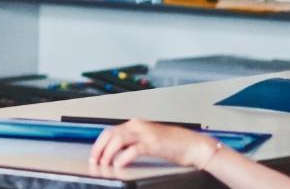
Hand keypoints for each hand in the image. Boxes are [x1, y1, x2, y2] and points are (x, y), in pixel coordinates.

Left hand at [90, 120, 219, 170]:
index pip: (110, 131)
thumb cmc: (174, 144)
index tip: (94, 154)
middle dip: (99, 148)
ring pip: (118, 140)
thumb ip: (134, 141)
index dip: (99, 143)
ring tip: (105, 164)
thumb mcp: (149, 139)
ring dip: (108, 153)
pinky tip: (119, 165)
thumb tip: (117, 151)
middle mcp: (138, 126)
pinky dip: (123, 157)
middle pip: (110, 134)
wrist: (195, 145)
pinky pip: (133, 149)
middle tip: (95, 160)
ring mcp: (146, 134)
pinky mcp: (154, 144)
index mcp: (136, 124)